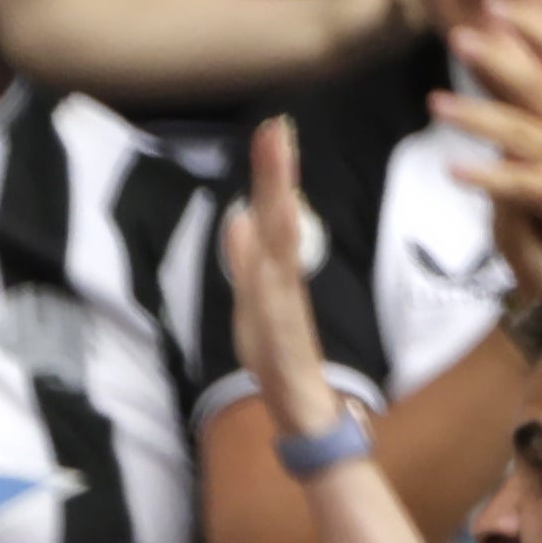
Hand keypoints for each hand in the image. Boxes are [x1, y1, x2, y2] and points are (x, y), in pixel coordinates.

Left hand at [227, 115, 345, 443]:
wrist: (302, 414)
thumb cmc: (279, 360)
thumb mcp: (252, 303)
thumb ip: (247, 262)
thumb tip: (239, 219)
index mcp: (274, 275)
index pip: (272, 217)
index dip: (270, 176)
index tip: (271, 131)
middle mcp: (283, 283)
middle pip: (280, 221)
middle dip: (276, 174)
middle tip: (277, 128)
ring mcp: (287, 306)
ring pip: (282, 246)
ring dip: (278, 202)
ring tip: (279, 161)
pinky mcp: (288, 333)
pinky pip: (281, 290)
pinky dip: (279, 258)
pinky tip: (279, 227)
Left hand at [434, 0, 541, 285]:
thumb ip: (525, 78)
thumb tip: (499, 33)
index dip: (531, 23)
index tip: (493, 4)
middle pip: (537, 82)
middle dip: (498, 59)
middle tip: (458, 38)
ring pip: (519, 132)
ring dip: (476, 116)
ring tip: (436, 103)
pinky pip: (518, 184)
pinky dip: (486, 177)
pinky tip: (453, 170)